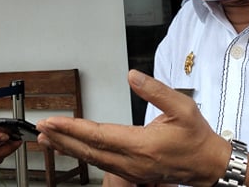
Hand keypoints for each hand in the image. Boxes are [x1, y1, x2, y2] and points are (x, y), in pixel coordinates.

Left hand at [36, 70, 229, 185]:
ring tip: (48, 138)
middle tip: (42, 128)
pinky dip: (82, 154)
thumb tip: (133, 76)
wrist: (207, 164)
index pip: (100, 135)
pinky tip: (71, 148)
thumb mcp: (182, 106)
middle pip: (89, 151)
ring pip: (92, 159)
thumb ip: (156, 90)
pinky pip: (100, 164)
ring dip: (68, 148)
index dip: (73, 128)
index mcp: (143, 145)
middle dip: (62, 138)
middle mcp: (132, 162)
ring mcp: (130, 171)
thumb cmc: (196, 137)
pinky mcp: (130, 173)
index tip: (54, 121)